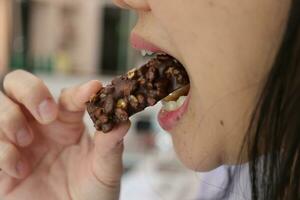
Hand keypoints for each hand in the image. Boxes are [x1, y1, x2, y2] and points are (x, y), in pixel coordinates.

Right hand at [0, 70, 129, 199]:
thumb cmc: (91, 195)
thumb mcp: (105, 171)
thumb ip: (111, 146)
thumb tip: (124, 121)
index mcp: (68, 123)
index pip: (69, 96)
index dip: (79, 91)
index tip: (93, 90)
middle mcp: (41, 126)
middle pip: (21, 84)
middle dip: (31, 90)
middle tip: (47, 114)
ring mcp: (18, 141)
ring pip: (0, 106)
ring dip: (10, 118)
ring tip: (26, 141)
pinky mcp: (2, 162)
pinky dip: (2, 151)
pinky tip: (20, 171)